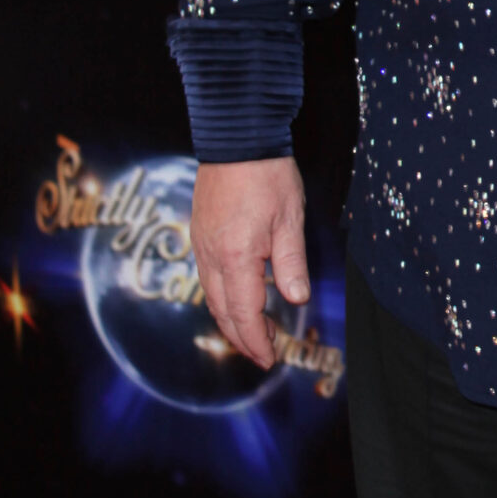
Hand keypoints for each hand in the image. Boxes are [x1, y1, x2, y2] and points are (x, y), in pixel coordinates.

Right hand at [189, 157, 309, 369]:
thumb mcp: (290, 221)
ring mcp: (201, 245)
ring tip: (253, 334)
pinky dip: (222, 298)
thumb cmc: (267, 175)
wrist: (236, 138)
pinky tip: (238, 299)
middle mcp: (212, 255)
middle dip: (242, 338)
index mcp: (236, 257)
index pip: (244, 313)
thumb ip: (291, 264)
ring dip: (231, 320)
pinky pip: (208, 277)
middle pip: (223, 311)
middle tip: (263, 355)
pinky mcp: (200, 234)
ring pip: (212, 296)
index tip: (269, 358)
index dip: (256, 340)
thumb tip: (296, 299)